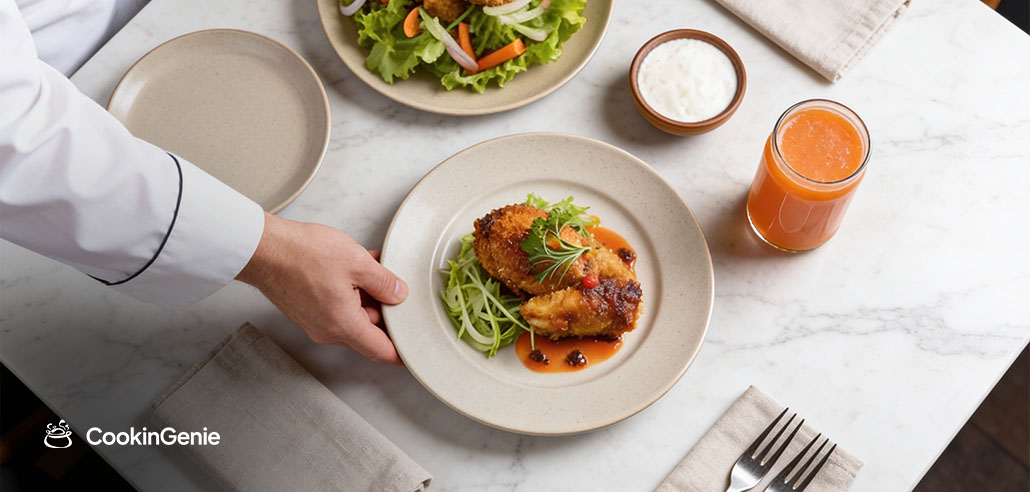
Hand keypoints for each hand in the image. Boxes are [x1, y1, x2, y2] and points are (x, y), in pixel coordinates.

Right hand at [236, 213, 407, 364]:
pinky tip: (356, 265)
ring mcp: (314, 320)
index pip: (380, 351)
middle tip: (395, 285)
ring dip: (367, 294)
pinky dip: (350, 289)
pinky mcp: (305, 307)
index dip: (400, 352)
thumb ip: (384, 282)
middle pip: (368, 329)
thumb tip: (398, 294)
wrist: (263, 249)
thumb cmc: (302, 255)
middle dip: (384, 308)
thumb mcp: (357, 263)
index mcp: (344, 326)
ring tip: (374, 266)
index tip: (413, 351)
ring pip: (352, 313)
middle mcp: (327, 330)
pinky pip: (337, 304)